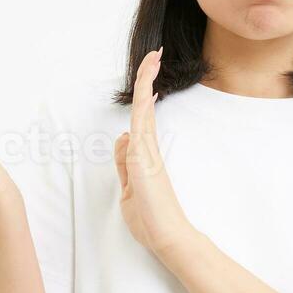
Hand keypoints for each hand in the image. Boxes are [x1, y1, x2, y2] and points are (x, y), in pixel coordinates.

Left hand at [114, 47, 196, 258]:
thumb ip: (125, 164)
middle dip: (147, 79)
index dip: (144, 96)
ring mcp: (147, 151)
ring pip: (143, 108)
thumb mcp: (128, 189)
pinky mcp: (145, 156)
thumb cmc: (150, 219)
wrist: (168, 237)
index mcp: (143, 156)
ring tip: (153, 57)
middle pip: (144, 106)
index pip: (141, 119)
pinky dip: (143, 101)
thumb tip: (124, 138)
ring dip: (146, 81)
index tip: (152, 79)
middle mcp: (146, 149)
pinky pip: (142, 122)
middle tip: (155, 56)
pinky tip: (148, 84)